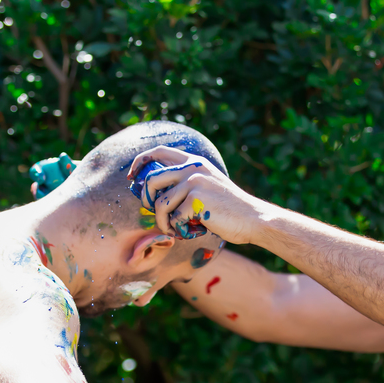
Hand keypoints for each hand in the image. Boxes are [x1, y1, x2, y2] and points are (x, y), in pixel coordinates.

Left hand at [126, 147, 266, 244]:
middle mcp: (193, 168)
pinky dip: (178, 229)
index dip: (140, 161)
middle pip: (152, 179)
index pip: (159, 151)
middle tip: (153, 213)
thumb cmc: (228, 209)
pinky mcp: (196, 200)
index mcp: (195, 162)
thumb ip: (186, 183)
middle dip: (146, 200)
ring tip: (175, 229)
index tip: (131, 176)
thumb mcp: (208, 186)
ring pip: (161, 204)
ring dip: (163, 222)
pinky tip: (191, 232)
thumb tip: (155, 193)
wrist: (252, 219)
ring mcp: (194, 183)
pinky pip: (173, 218)